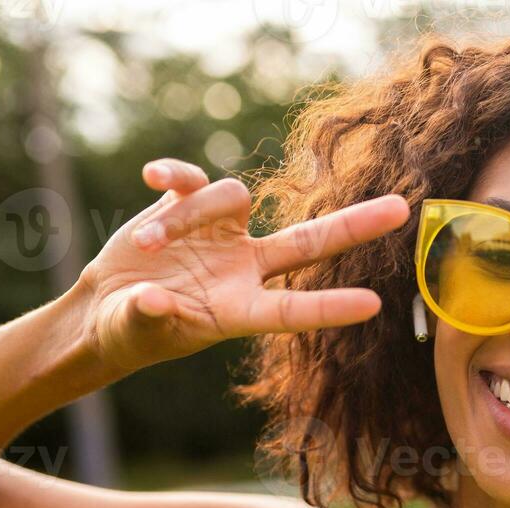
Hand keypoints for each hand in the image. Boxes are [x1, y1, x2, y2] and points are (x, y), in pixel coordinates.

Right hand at [77, 158, 408, 374]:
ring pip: (230, 198)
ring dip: (184, 218)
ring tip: (145, 247)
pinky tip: (152, 178)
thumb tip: (156, 301)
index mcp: (239, 310)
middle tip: (403, 209)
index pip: (293, 309)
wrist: (107, 306)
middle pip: (310, 242)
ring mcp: (222, 235)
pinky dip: (175, 174)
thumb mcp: (133, 330)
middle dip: (355, 226)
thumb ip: (147, 316)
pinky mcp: (189, 207)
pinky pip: (193, 179)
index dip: (330, 307)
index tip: (374, 305)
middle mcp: (244, 269)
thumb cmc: (128, 331)